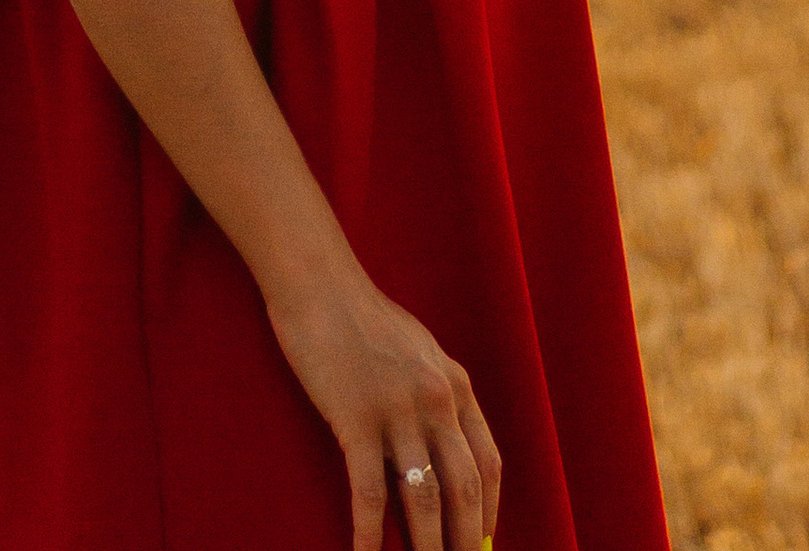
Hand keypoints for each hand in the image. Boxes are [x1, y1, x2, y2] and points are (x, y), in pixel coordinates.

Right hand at [266, 266, 502, 549]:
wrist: (319, 283)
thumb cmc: (364, 317)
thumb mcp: (418, 351)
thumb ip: (437, 395)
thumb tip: (443, 447)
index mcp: (456, 384)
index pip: (488, 463)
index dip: (489, 511)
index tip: (484, 543)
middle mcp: (437, 400)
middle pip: (463, 489)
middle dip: (466, 541)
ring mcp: (398, 410)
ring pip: (423, 499)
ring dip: (427, 547)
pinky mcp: (356, 419)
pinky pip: (369, 492)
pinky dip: (369, 534)